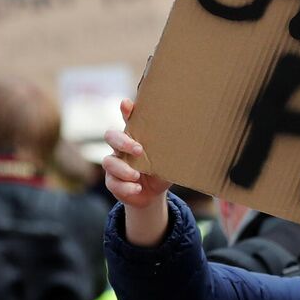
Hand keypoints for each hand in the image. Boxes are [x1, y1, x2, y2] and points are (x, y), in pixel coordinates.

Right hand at [102, 99, 171, 246]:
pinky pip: (113, 183)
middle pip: (110, 136)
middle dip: (122, 141)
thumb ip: (172, 150)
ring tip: (137, 176)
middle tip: (138, 149)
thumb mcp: (168, 160)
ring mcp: (114, 165)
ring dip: (123, 169)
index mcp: (134, 137)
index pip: (128, 119)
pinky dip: (125, 187)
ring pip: (109, 162)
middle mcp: (120, 148)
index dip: (125, 111)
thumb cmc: (160, 171)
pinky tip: (136, 188)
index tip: (126, 104)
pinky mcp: (112, 182)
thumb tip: (191, 138)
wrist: (153, 194)